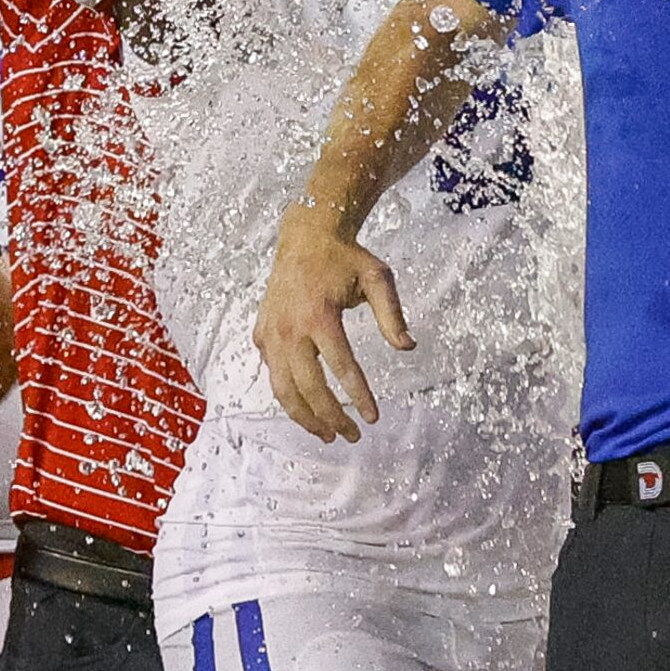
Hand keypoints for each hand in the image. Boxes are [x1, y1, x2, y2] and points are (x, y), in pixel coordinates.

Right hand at [253, 210, 408, 441]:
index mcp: (320, 315)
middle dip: (331, 417)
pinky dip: (287, 396)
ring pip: (283, 388)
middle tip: (352, 435)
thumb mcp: (378, 277)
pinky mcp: (261, 334)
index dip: (359, 396)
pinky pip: (273, 374)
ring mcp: (272, 333)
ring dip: (304, 417)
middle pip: (309, 387)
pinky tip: (306, 409)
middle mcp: (291, 328)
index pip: (342, 367)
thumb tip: (408, 347)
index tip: (373, 418)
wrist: (305, 235)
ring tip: (327, 434)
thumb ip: (392, 314)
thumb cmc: (345, 257)